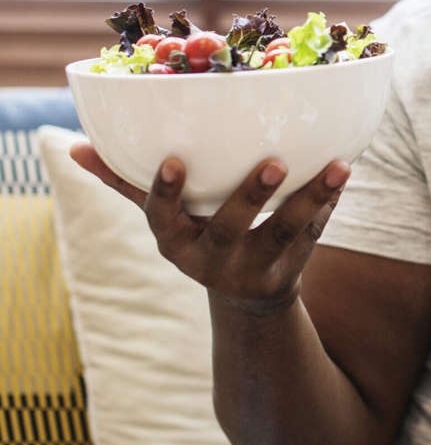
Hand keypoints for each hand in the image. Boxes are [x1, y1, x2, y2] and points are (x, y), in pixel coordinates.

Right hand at [70, 144, 349, 313]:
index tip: (173, 160)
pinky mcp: (292, 269)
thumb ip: (124, 182)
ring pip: (287, 232)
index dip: (165, 192)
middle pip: (230, 229)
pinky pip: (314, 234)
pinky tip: (342, 171)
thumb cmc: (198, 237)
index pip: (161, 217)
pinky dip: (329, 204)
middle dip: (251, 196)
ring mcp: (255, 268)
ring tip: (339, 166)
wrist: (246, 298)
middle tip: (275, 163)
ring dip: (312, 197)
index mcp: (174, 242)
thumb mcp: (165, 220)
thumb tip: (74, 146)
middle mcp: (213, 259)